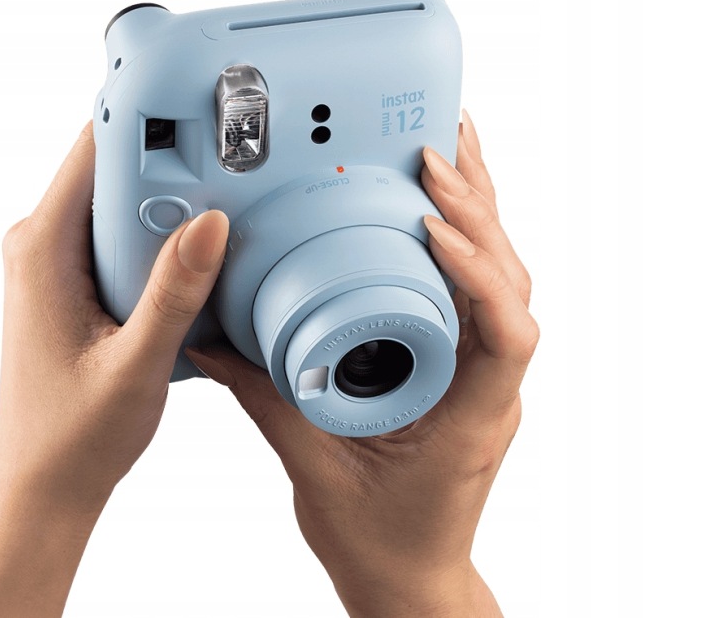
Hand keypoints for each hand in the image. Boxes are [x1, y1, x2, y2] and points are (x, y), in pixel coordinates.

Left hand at [0, 122, 228, 617]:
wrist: (46, 483)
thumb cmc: (76, 434)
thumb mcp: (136, 365)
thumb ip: (174, 293)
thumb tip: (211, 222)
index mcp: (41, 248)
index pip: (91, 150)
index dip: (145, 119)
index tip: (197, 105)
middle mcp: (39, 245)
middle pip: (111, 169)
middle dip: (168, 162)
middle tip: (229, 167)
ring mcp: (54, 263)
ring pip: (119, 202)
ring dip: (167, 204)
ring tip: (222, 209)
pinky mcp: (71, 283)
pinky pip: (118, 236)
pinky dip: (157, 238)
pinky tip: (196, 259)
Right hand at [187, 111, 536, 616]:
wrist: (407, 576)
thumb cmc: (378, 540)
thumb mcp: (314, 468)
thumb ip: (266, 399)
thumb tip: (215, 341)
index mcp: (472, 417)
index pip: (508, 331)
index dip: (477, 268)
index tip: (429, 226)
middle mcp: (490, 387)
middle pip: (510, 282)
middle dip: (476, 211)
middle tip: (432, 150)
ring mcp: (481, 374)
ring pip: (501, 278)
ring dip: (477, 213)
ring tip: (445, 150)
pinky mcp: (461, 364)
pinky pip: (474, 290)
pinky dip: (461, 239)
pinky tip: (438, 201)